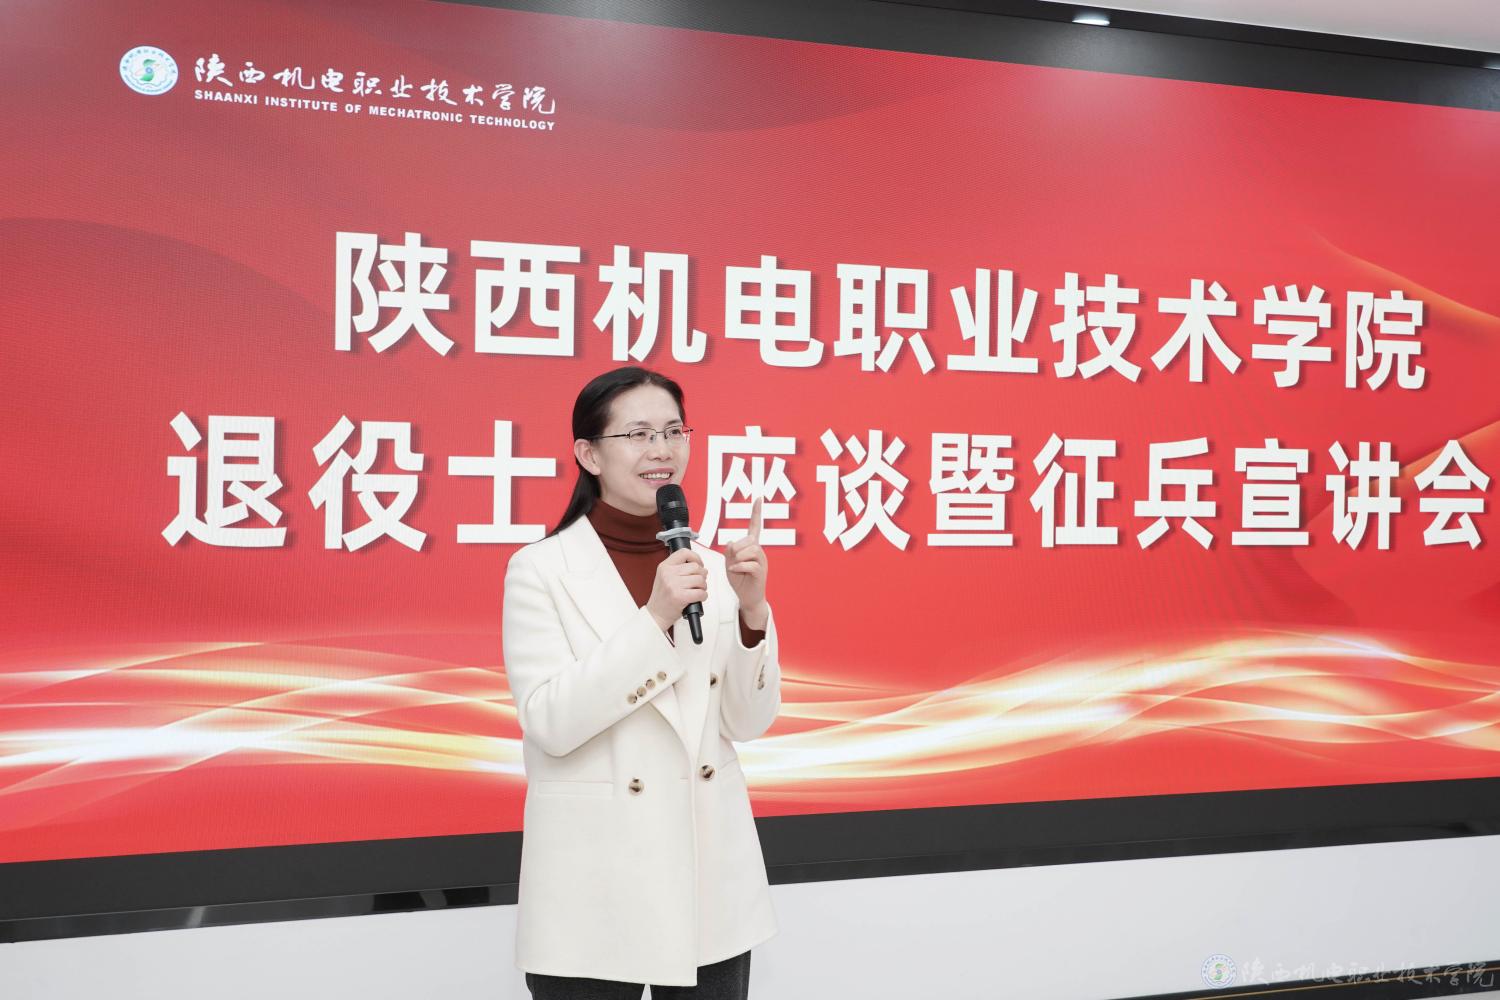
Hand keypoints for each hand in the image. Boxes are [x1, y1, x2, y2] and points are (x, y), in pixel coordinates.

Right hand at [647, 548, 706, 630]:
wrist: (656, 614)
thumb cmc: (662, 597)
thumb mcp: (664, 577)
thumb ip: (677, 568)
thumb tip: (698, 564)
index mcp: (664, 567)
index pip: (684, 553)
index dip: (696, 557)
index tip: (699, 564)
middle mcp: (668, 574)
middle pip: (695, 567)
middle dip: (702, 575)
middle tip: (699, 581)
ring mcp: (674, 585)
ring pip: (700, 579)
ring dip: (703, 586)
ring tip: (698, 590)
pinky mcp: (680, 597)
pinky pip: (701, 592)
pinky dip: (703, 596)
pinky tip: (698, 598)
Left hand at [725, 496, 767, 617]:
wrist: (747, 597)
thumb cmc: (739, 579)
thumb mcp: (729, 563)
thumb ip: (729, 552)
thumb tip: (731, 543)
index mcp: (751, 547)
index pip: (755, 526)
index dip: (756, 512)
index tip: (758, 498)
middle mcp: (759, 551)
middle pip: (749, 539)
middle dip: (737, 548)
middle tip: (732, 560)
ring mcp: (762, 561)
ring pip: (751, 550)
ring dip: (738, 558)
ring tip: (734, 566)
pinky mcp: (761, 572)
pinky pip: (750, 564)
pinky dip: (739, 567)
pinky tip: (734, 571)